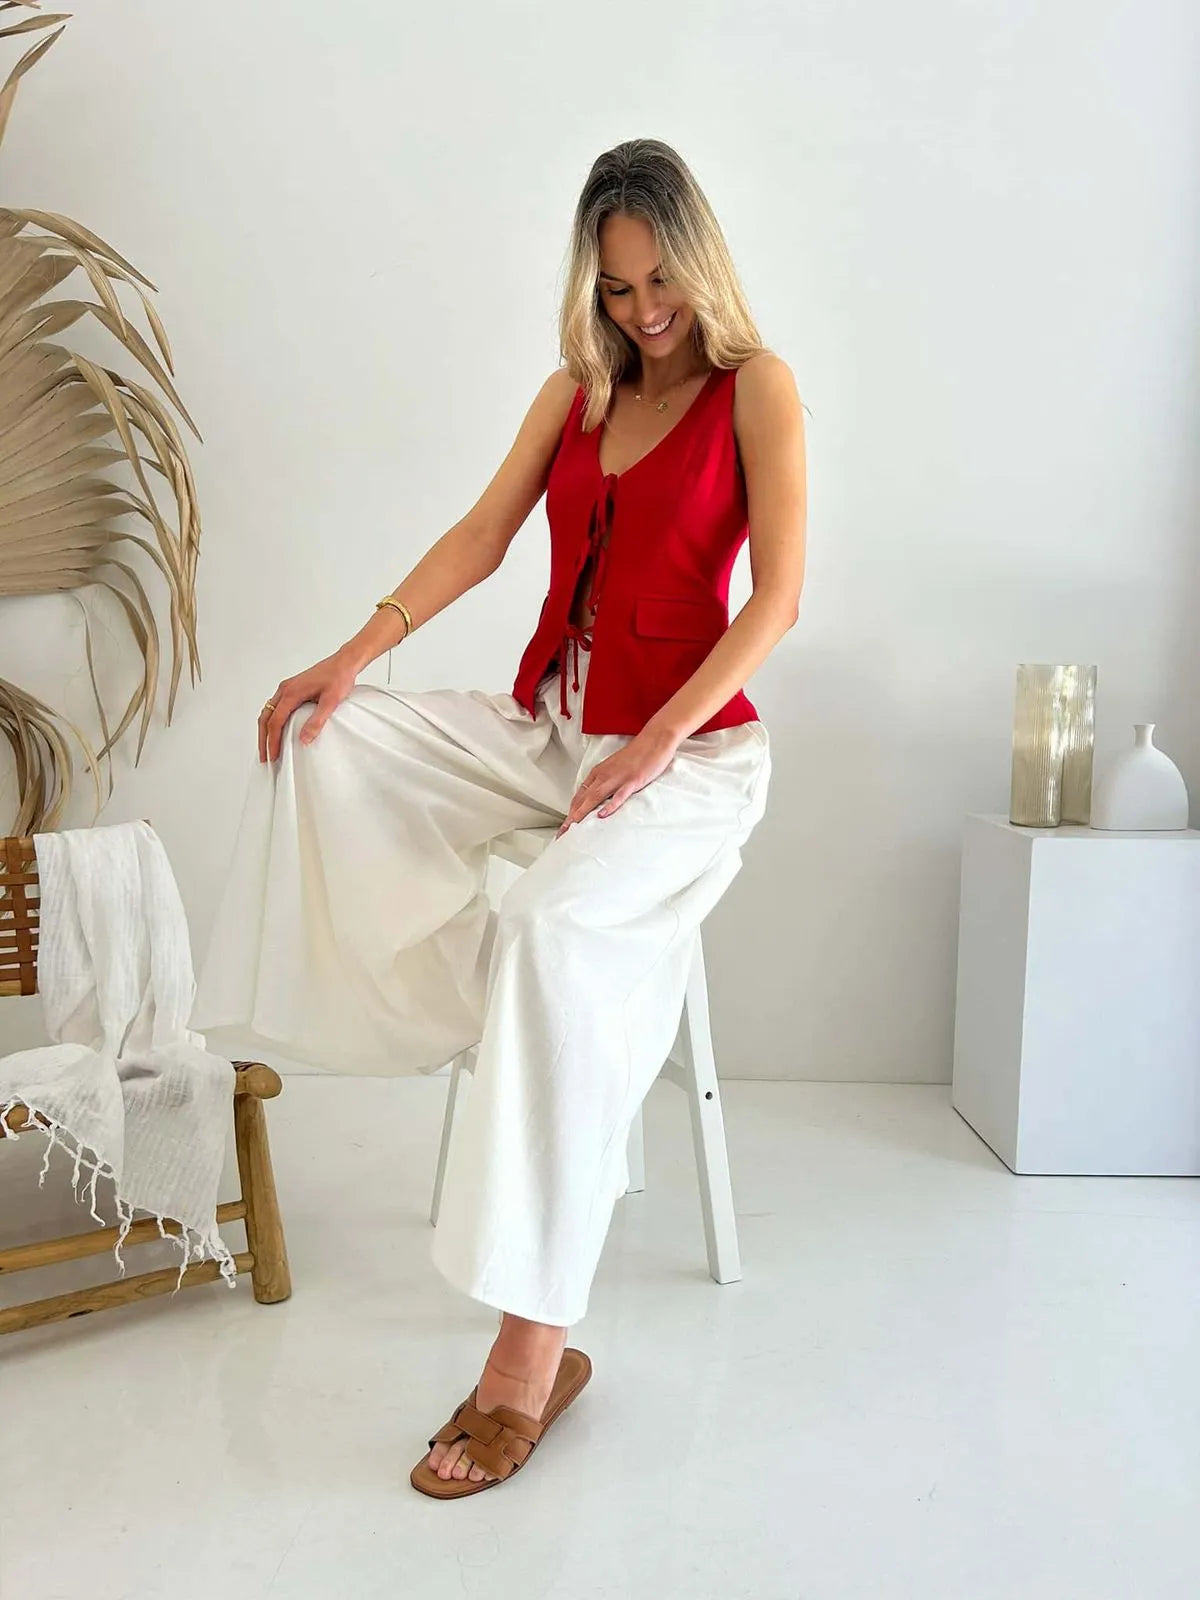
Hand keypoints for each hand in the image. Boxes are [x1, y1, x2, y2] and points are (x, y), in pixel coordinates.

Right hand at [258, 650, 358, 763]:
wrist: (344, 663)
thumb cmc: (338, 678)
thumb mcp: (331, 702)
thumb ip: (317, 721)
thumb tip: (304, 740)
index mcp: (291, 693)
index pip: (275, 722)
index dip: (272, 741)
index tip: (273, 756)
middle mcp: (285, 689)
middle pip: (265, 718)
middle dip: (263, 739)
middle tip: (265, 757)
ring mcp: (287, 688)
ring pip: (268, 712)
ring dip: (265, 730)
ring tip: (267, 747)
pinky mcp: (292, 688)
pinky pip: (275, 707)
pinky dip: (271, 721)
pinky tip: (276, 730)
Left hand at [556, 724, 680, 834]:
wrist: (654, 740)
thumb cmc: (636, 756)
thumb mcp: (615, 769)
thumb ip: (605, 783)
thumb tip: (598, 799)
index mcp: (598, 773)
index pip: (579, 796)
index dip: (570, 812)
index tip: (565, 827)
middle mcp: (604, 775)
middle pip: (583, 799)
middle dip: (572, 817)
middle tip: (563, 833)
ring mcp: (618, 778)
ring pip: (595, 797)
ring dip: (583, 813)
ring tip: (574, 828)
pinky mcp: (632, 780)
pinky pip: (619, 795)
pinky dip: (610, 805)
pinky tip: (602, 815)